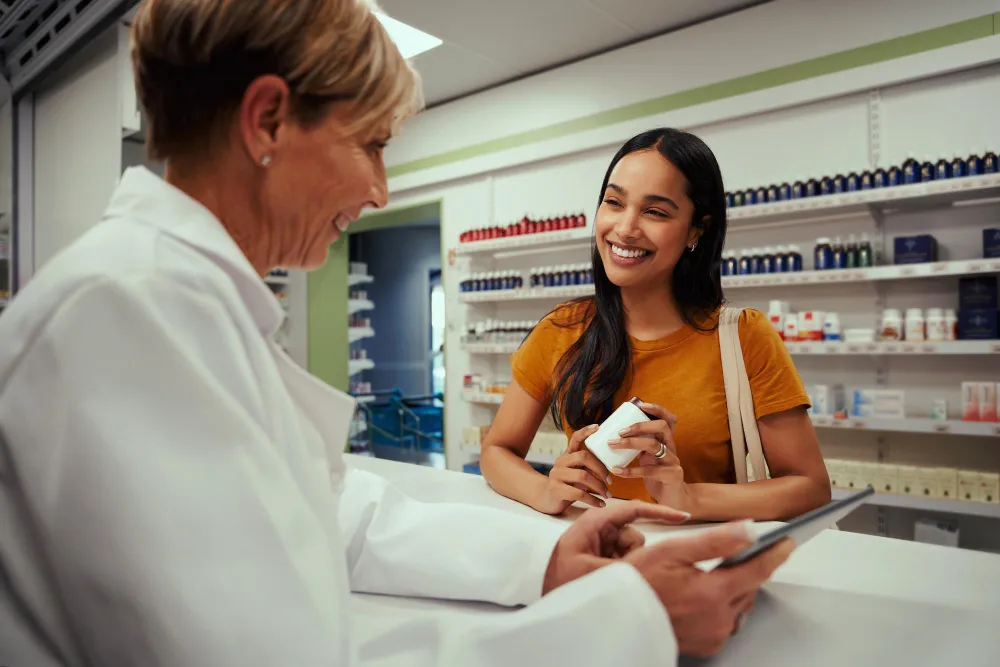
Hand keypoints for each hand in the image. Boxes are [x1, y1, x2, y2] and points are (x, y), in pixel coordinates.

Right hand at [532, 424, 610, 514]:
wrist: (546, 499)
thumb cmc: (567, 485)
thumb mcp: (576, 472)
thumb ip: (587, 467)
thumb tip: (611, 467)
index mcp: (567, 455)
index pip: (575, 438)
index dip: (586, 431)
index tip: (598, 427)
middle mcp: (560, 462)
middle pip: (583, 457)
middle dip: (601, 469)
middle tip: (610, 481)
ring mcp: (557, 475)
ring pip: (583, 476)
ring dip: (599, 486)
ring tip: (608, 495)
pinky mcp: (556, 490)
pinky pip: (579, 494)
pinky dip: (593, 500)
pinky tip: (600, 504)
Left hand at [542, 501, 690, 594]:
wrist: (539, 586)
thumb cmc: (558, 574)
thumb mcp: (592, 570)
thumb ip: (624, 566)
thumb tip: (650, 564)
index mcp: (596, 521)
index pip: (634, 510)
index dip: (660, 512)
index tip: (683, 516)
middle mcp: (602, 528)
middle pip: (635, 535)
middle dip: (633, 554)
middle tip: (613, 571)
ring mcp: (604, 541)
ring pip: (633, 550)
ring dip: (625, 565)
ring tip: (603, 576)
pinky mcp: (604, 553)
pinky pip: (625, 559)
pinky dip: (622, 569)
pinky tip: (605, 577)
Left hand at [608, 402, 688, 510]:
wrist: (675, 502)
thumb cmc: (658, 478)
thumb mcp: (649, 460)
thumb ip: (639, 449)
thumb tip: (614, 437)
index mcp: (667, 442)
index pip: (668, 420)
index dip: (657, 410)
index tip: (641, 405)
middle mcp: (672, 448)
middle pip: (661, 427)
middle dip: (639, 426)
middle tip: (620, 431)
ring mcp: (674, 462)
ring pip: (654, 445)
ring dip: (631, 443)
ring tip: (613, 444)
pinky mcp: (672, 476)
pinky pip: (650, 470)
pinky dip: (630, 470)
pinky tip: (617, 470)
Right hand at [626, 523, 794, 656]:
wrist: (617, 614)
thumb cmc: (637, 581)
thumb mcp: (672, 550)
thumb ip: (714, 541)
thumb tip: (747, 530)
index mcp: (712, 593)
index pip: (757, 570)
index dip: (775, 554)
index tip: (788, 542)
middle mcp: (718, 619)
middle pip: (749, 588)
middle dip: (750, 569)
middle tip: (742, 552)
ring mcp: (713, 635)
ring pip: (740, 606)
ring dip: (737, 588)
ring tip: (720, 572)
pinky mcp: (707, 645)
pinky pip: (728, 622)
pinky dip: (724, 606)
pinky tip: (707, 594)